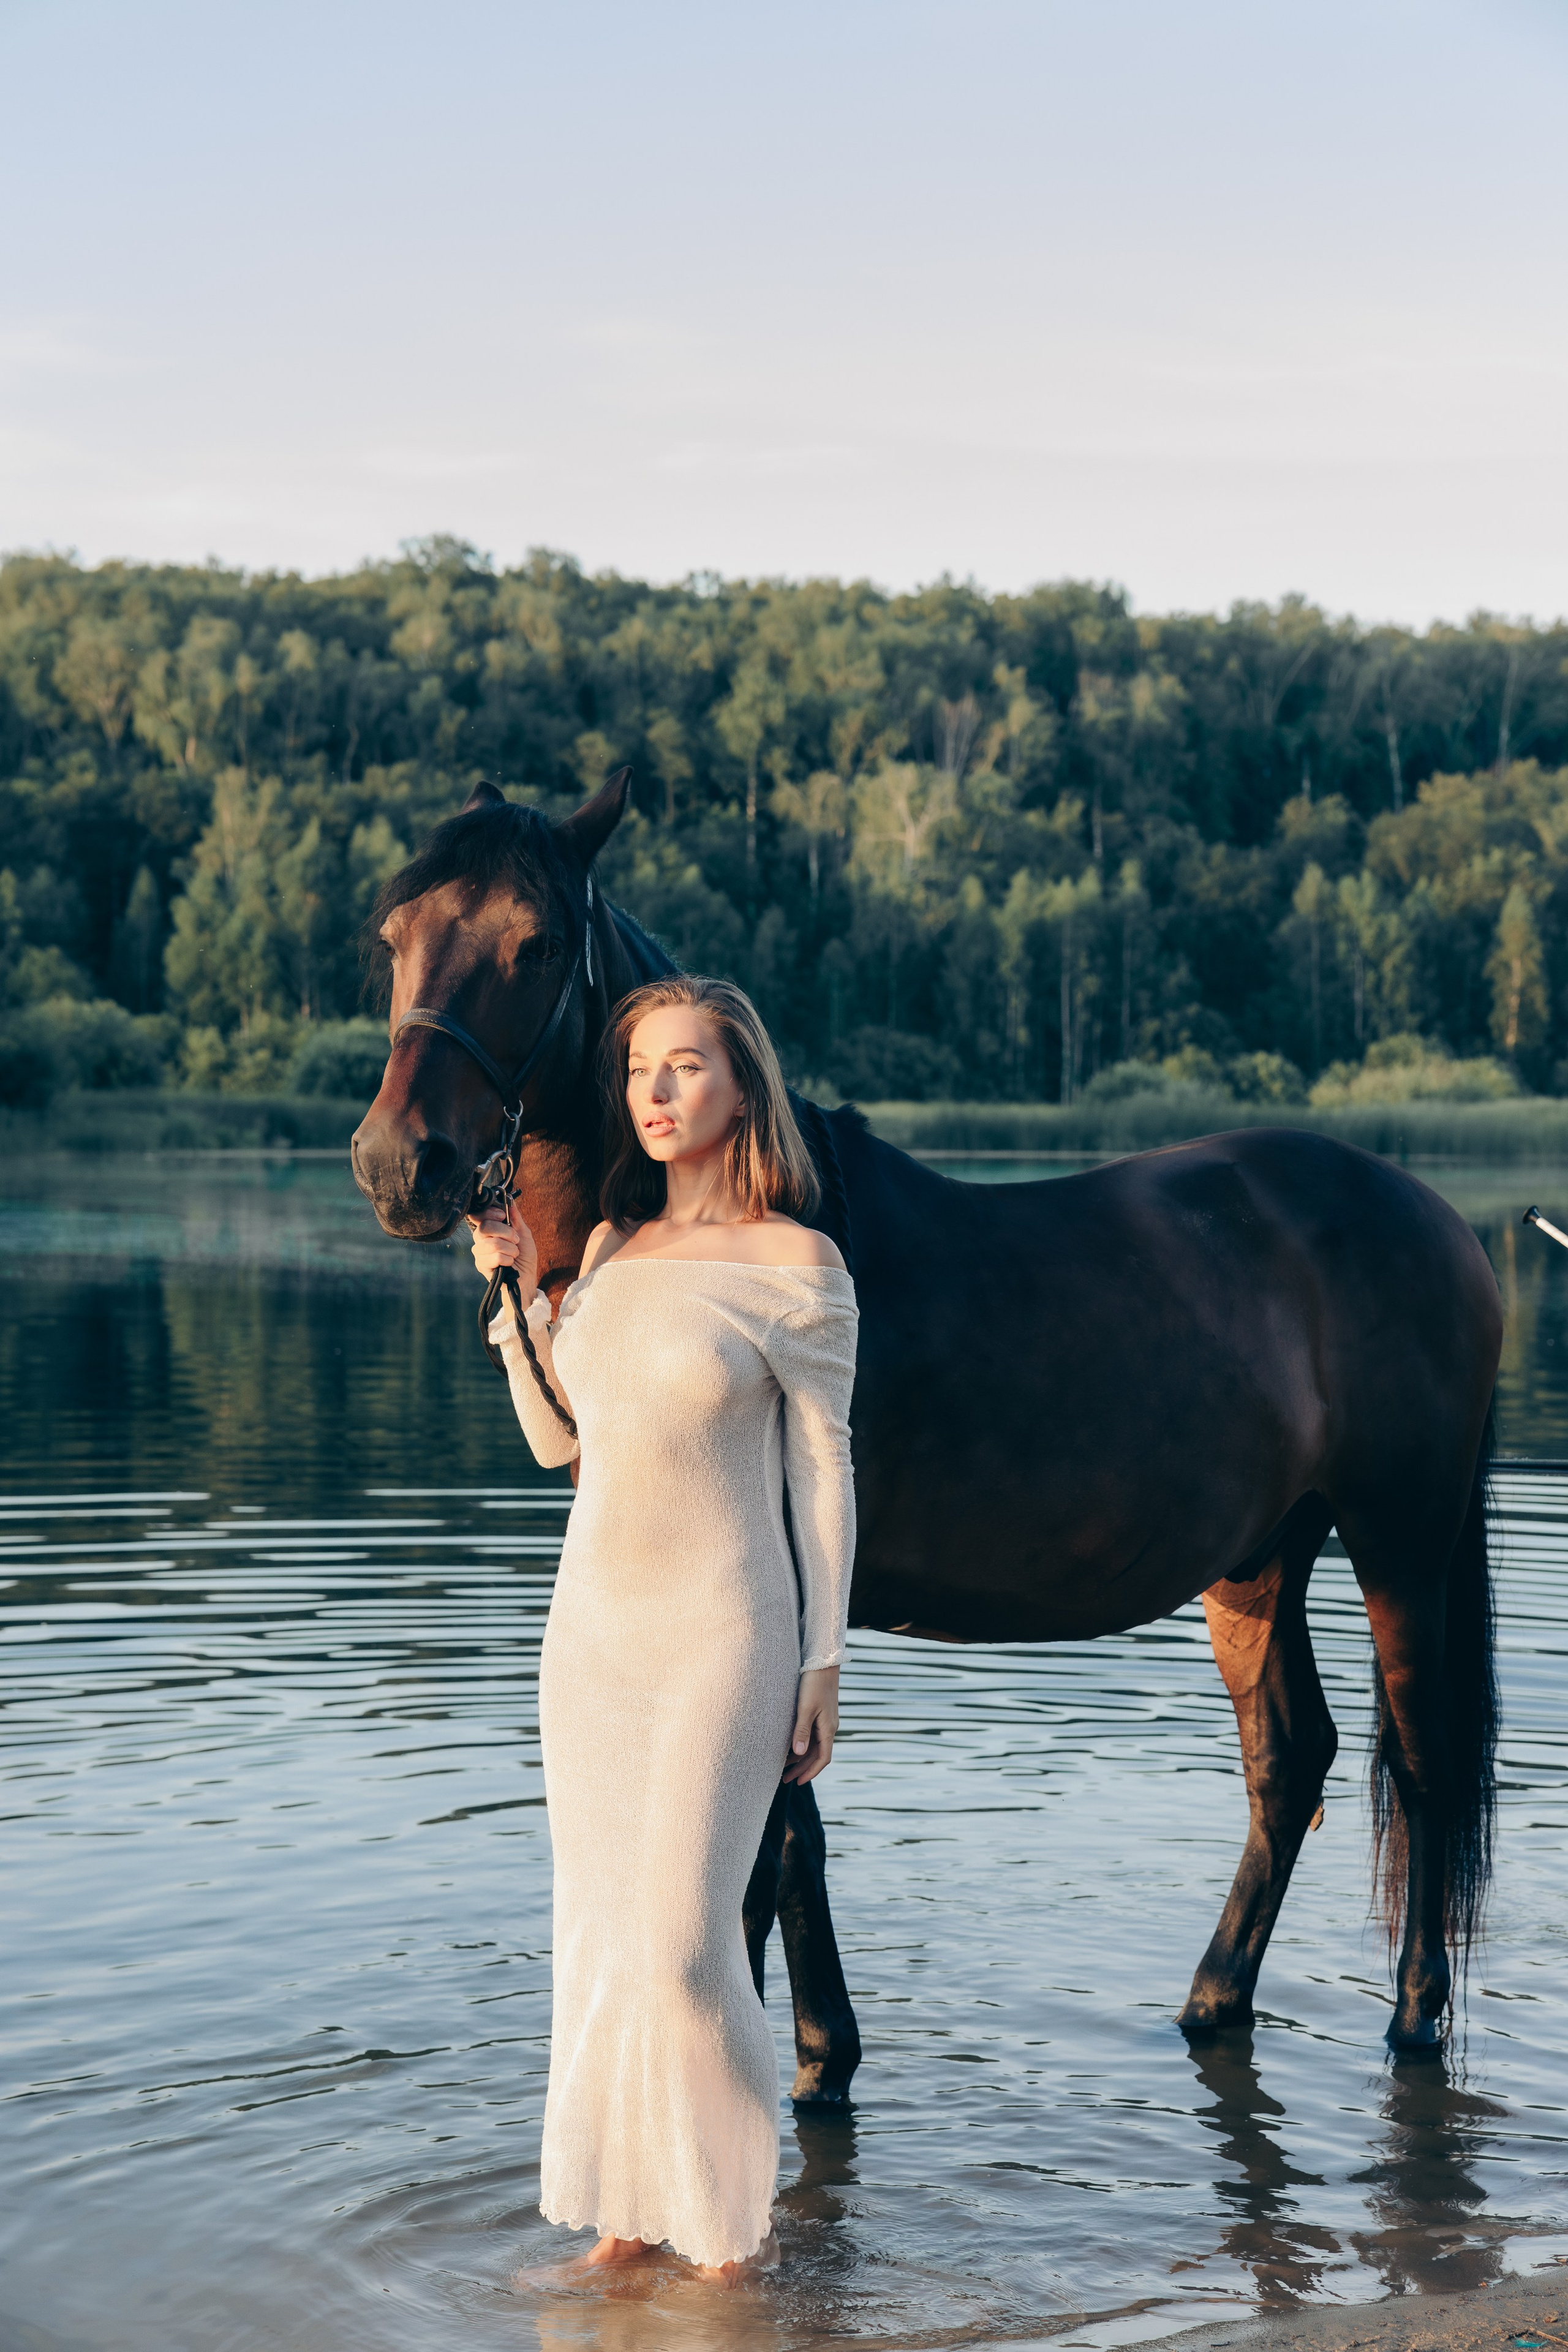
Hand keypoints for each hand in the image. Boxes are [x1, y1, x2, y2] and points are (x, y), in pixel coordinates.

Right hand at [465, 1196, 538, 1295]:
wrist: (526, 1277)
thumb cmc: (524, 1256)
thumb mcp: (524, 1234)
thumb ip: (516, 1219)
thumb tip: (510, 1203)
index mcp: (489, 1230)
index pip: (477, 1216)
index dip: (489, 1213)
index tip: (503, 1216)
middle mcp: (481, 1239)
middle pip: (485, 1227)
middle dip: (506, 1232)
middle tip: (516, 1240)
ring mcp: (480, 1253)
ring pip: (492, 1244)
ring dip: (510, 1249)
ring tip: (514, 1254)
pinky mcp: (481, 1265)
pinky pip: (495, 1257)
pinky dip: (508, 1259)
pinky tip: (510, 1263)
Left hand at [783, 1665, 838, 1784]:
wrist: (822, 1662)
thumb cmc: (813, 1684)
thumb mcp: (806, 1708)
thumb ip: (802, 1731)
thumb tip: (799, 1754)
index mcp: (828, 1729)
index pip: (822, 1759)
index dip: (810, 1772)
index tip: (797, 1782)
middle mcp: (829, 1727)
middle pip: (817, 1755)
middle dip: (802, 1769)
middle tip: (785, 1779)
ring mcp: (825, 1721)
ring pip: (813, 1746)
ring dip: (800, 1757)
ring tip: (783, 1766)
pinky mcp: (820, 1713)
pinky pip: (812, 1735)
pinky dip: (801, 1744)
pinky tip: (789, 1747)